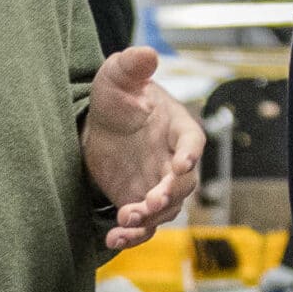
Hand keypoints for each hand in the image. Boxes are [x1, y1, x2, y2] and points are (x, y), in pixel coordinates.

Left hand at [85, 49, 203, 251]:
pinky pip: (143, 226)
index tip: (181, 164)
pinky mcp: (140, 204)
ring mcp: (159, 185)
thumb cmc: (118, 98)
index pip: (191, 141)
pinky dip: (132, 235)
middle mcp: (174, 161)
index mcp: (177, 128)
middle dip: (168, 194)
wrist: (100, 127)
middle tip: (149, 200)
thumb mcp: (117, 78)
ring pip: (165, 210)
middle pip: (183, 184)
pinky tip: (113, 239)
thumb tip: (146, 52)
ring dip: (149, 218)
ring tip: (126, 221)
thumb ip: (130, 66)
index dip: (190, 153)